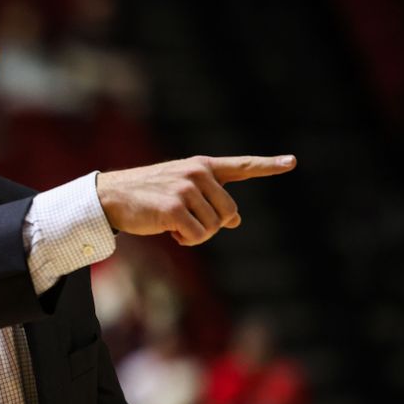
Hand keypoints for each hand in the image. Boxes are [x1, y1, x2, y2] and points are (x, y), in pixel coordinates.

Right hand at [96, 155, 295, 245]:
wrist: (111, 196)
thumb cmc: (146, 195)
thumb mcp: (181, 193)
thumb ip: (210, 202)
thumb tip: (235, 222)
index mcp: (202, 166)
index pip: (241, 166)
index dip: (268, 165)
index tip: (291, 162)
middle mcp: (198, 174)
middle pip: (229, 213)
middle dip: (212, 226)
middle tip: (187, 224)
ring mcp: (186, 189)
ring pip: (214, 227)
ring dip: (197, 235)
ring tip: (174, 226)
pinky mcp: (174, 207)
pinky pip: (196, 235)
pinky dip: (186, 241)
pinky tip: (170, 233)